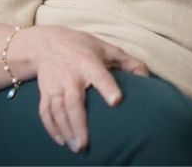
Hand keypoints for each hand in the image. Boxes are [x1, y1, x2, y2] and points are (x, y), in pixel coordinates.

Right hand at [29, 25, 148, 152]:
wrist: (47, 43)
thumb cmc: (83, 47)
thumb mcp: (107, 49)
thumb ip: (129, 63)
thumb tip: (147, 78)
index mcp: (89, 63)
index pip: (101, 76)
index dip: (108, 88)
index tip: (116, 101)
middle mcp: (71, 75)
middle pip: (74, 102)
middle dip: (79, 123)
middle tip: (85, 144)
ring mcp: (56, 84)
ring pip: (58, 110)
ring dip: (66, 130)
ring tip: (76, 147)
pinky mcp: (45, 91)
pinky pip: (45, 111)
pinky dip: (51, 127)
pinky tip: (61, 141)